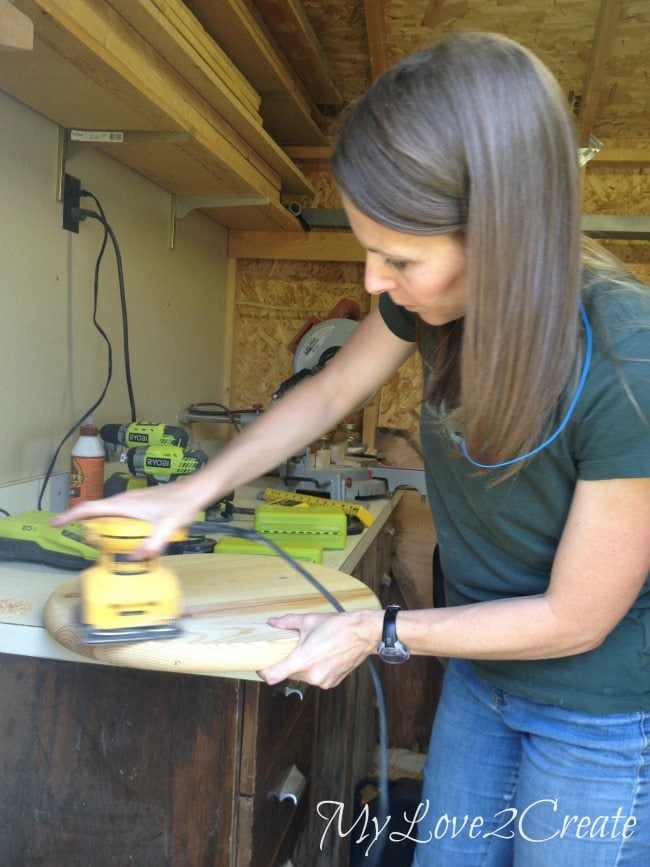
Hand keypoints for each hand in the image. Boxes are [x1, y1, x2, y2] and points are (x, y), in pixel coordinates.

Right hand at [50, 477, 202, 557]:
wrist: (195, 490)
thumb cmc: (181, 505)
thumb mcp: (168, 528)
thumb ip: (153, 544)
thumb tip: (134, 558)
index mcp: (124, 504)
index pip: (90, 508)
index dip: (71, 515)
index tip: (55, 523)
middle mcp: (124, 500)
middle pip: (95, 511)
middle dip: (83, 524)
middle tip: (81, 542)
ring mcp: (132, 501)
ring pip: (107, 513)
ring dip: (99, 525)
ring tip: (99, 543)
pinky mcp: (140, 503)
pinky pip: (118, 514)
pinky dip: (113, 524)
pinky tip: (122, 537)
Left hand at [259, 609, 380, 688]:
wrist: (363, 633)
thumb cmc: (338, 626)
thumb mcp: (308, 620)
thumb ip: (287, 622)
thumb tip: (272, 622)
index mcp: (302, 661)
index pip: (273, 677)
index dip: (264, 672)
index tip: (262, 667)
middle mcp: (311, 675)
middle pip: (289, 675)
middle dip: (287, 664)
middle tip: (291, 650)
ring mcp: (323, 681)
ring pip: (303, 677)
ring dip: (303, 667)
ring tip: (311, 650)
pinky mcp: (332, 682)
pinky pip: (317, 678)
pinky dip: (316, 670)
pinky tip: (322, 656)